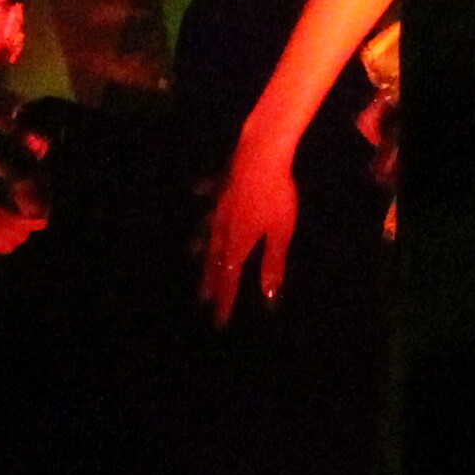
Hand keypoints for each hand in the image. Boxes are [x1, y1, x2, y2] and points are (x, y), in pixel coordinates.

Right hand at [198, 134, 300, 322]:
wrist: (260, 154)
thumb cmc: (276, 195)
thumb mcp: (280, 233)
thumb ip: (273, 263)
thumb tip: (268, 295)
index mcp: (238, 242)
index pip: (230, 279)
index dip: (225, 300)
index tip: (219, 320)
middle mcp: (224, 228)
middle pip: (215, 260)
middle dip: (211, 280)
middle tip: (204, 298)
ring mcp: (221, 206)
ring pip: (209, 232)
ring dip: (203, 248)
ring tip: (194, 255)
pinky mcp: (224, 186)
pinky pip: (211, 197)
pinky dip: (204, 198)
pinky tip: (196, 192)